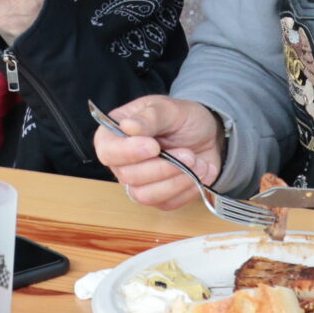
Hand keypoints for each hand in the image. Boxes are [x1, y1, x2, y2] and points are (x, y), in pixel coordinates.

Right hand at [92, 95, 224, 208]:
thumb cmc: (182, 118)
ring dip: (176, 180)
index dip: (128, 152)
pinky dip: (187, 189)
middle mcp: (122, 162)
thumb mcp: (169, 109)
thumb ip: (149, 117)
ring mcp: (139, 182)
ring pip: (145, 195)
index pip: (107, 151)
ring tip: (197, 163)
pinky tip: (200, 173)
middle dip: (162, 166)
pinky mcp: (158, 197)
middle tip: (188, 153)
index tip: (154, 146)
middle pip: (128, 176)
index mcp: (115, 134)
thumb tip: (127, 126)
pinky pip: (166, 203)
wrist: (206, 134)